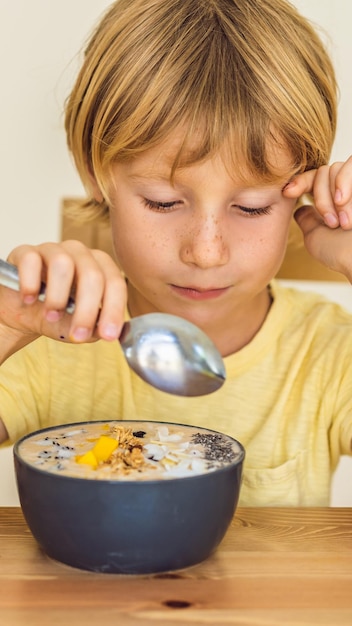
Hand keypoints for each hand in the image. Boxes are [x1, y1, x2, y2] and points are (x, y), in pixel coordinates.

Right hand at [0, 240, 125, 349]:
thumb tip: (105, 332)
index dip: (114, 310)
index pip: (115, 284)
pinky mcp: (26, 252)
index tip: (108, 335)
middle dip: (86, 310)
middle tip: (78, 335)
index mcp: (100, 268)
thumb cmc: (54, 316)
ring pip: (62, 263)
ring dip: (57, 296)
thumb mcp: (76, 327)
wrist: (21, 312)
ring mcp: (53, 250)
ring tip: (50, 316)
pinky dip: (30, 283)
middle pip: (92, 274)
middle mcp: (80, 254)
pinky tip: (29, 299)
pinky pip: (31, 260)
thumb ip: (93, 328)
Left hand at [282, 157, 351, 279]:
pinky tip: (342, 201)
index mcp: (334, 202)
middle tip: (332, 223)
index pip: (314, 179)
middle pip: (323, 172)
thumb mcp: (316, 236)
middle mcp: (347, 191)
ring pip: (334, 168)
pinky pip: (350, 163)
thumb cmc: (341, 253)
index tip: (287, 192)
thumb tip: (300, 207)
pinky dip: (343, 182)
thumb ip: (307, 218)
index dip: (299, 182)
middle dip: (321, 198)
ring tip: (343, 220)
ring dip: (331, 195)